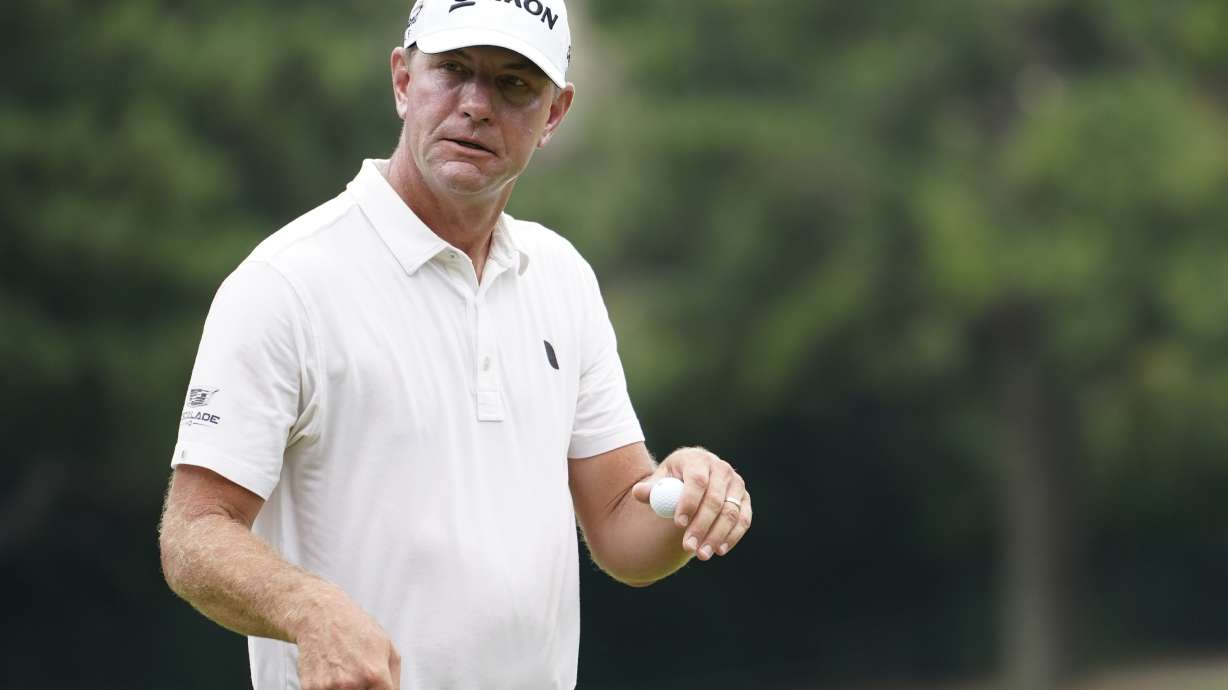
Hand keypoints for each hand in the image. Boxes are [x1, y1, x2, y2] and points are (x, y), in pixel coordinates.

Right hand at [294, 594, 401, 689]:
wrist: (321, 614)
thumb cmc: (356, 628)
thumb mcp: (387, 646)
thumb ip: (394, 678)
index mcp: (374, 673)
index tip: (376, 686)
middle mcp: (351, 683)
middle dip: (364, 689)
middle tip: (359, 674)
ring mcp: (329, 687)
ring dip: (345, 689)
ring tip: (345, 672)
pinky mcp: (310, 688)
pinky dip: (329, 687)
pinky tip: (330, 671)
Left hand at [631, 446, 751, 560]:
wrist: (690, 481)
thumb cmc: (671, 482)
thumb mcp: (658, 482)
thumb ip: (649, 489)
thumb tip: (639, 492)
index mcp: (697, 459)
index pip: (697, 480)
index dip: (689, 502)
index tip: (678, 524)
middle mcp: (721, 468)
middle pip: (714, 499)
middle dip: (701, 525)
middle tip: (688, 546)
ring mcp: (736, 484)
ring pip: (730, 512)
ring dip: (716, 535)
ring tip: (701, 554)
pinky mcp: (744, 499)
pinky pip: (743, 519)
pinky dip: (732, 536)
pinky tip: (719, 550)